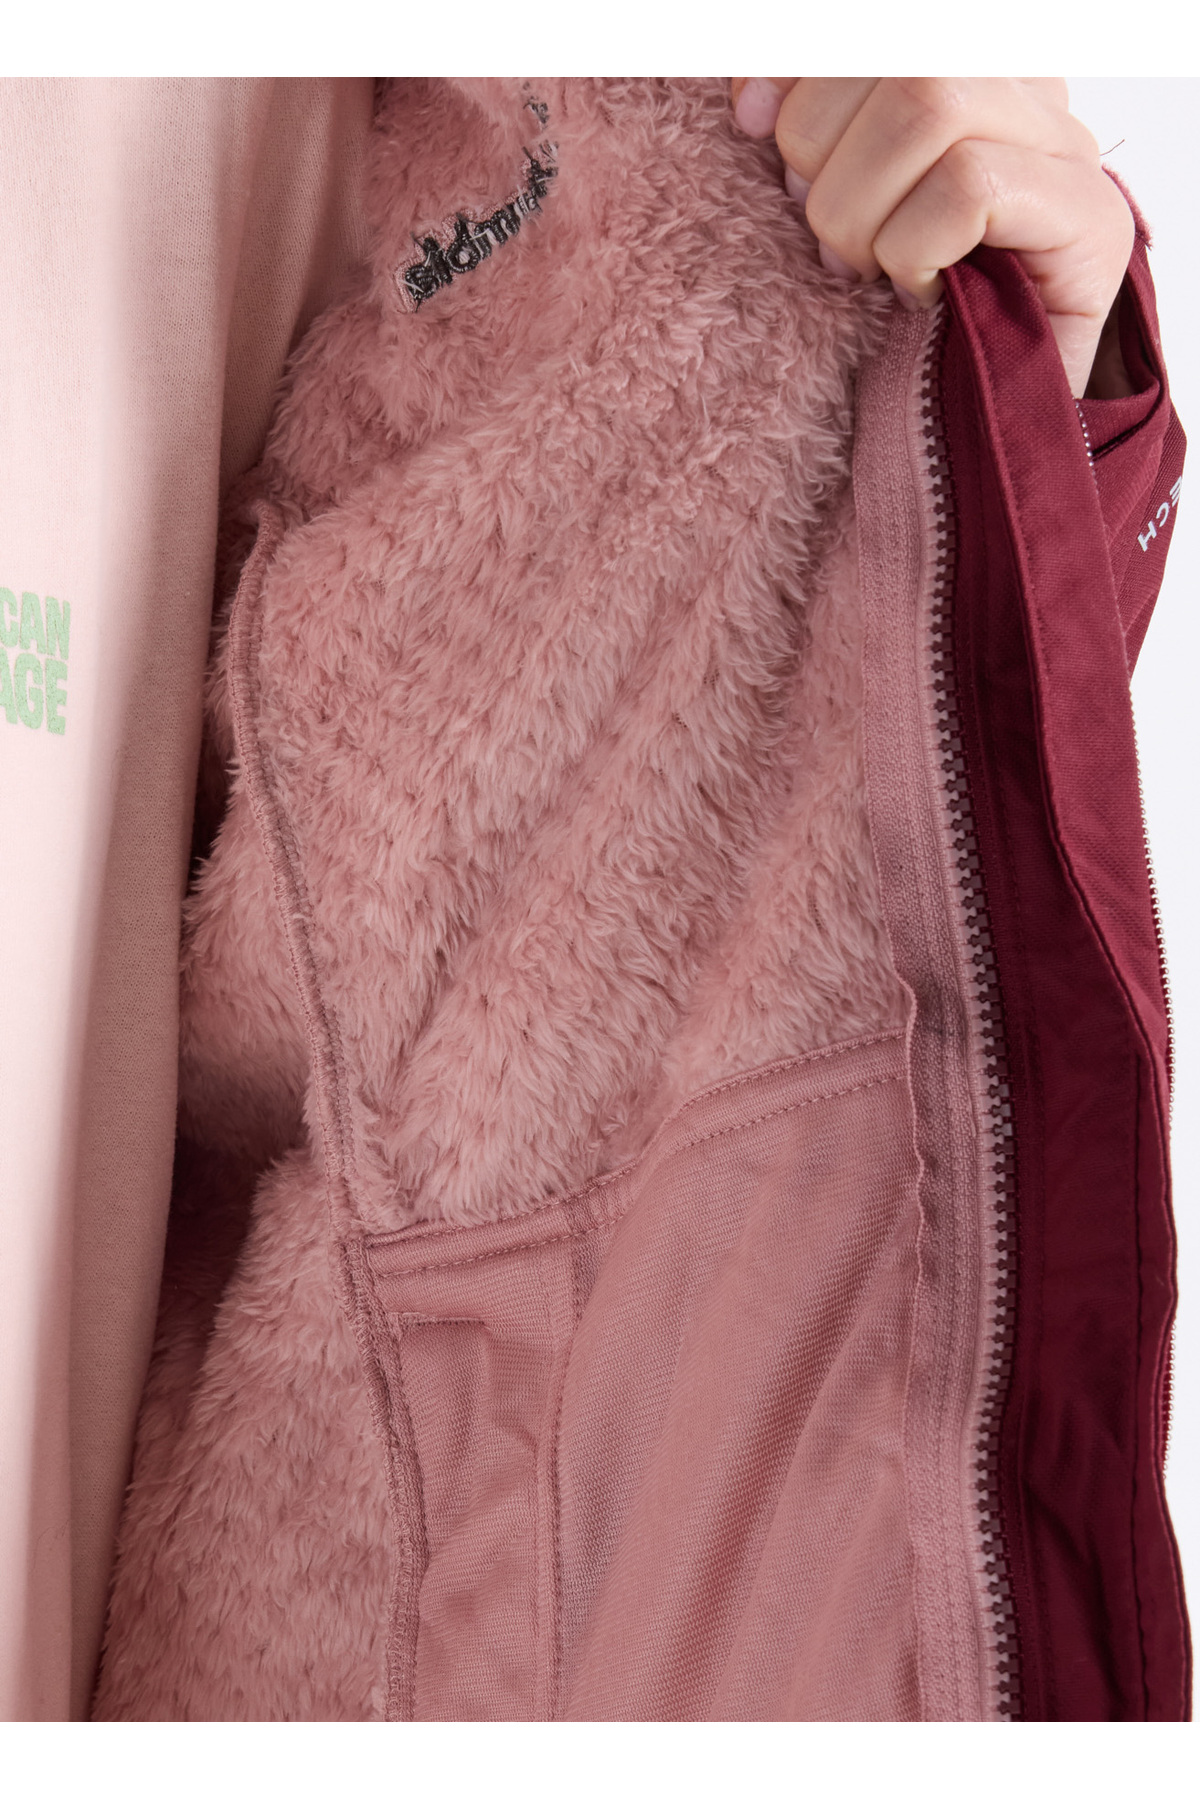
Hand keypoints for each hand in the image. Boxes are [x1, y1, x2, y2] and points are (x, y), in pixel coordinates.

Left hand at [731, 78, 1135, 398]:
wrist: (982, 426)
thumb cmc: (898, 318)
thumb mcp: (838, 207)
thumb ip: (809, 134)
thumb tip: (749, 96)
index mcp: (961, 65)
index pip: (871, 25)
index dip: (796, 59)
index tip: (748, 122)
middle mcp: (1023, 88)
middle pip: (897, 57)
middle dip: (824, 152)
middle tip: (828, 239)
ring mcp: (1063, 149)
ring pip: (930, 105)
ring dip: (863, 206)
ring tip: (865, 269)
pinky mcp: (1087, 217)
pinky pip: (968, 188)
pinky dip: (915, 248)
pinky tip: (917, 291)